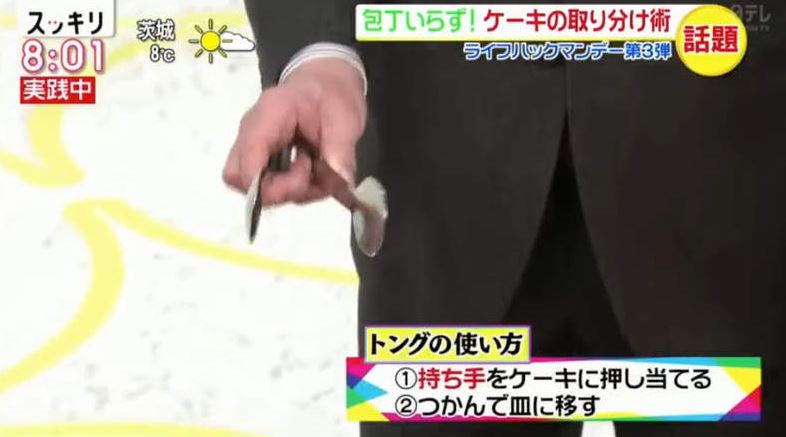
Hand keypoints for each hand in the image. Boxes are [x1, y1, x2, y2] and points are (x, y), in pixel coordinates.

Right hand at [223, 57, 366, 204]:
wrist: (326, 81)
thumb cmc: (332, 93)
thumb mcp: (345, 117)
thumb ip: (341, 150)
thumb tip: (342, 182)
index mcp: (269, 115)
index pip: (248, 157)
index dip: (265, 184)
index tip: (303, 181)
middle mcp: (252, 133)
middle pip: (239, 177)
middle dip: (277, 190)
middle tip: (310, 176)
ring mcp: (254, 148)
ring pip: (253, 186)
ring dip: (290, 191)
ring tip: (317, 170)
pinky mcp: (263, 159)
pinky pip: (266, 185)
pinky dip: (292, 189)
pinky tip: (312, 173)